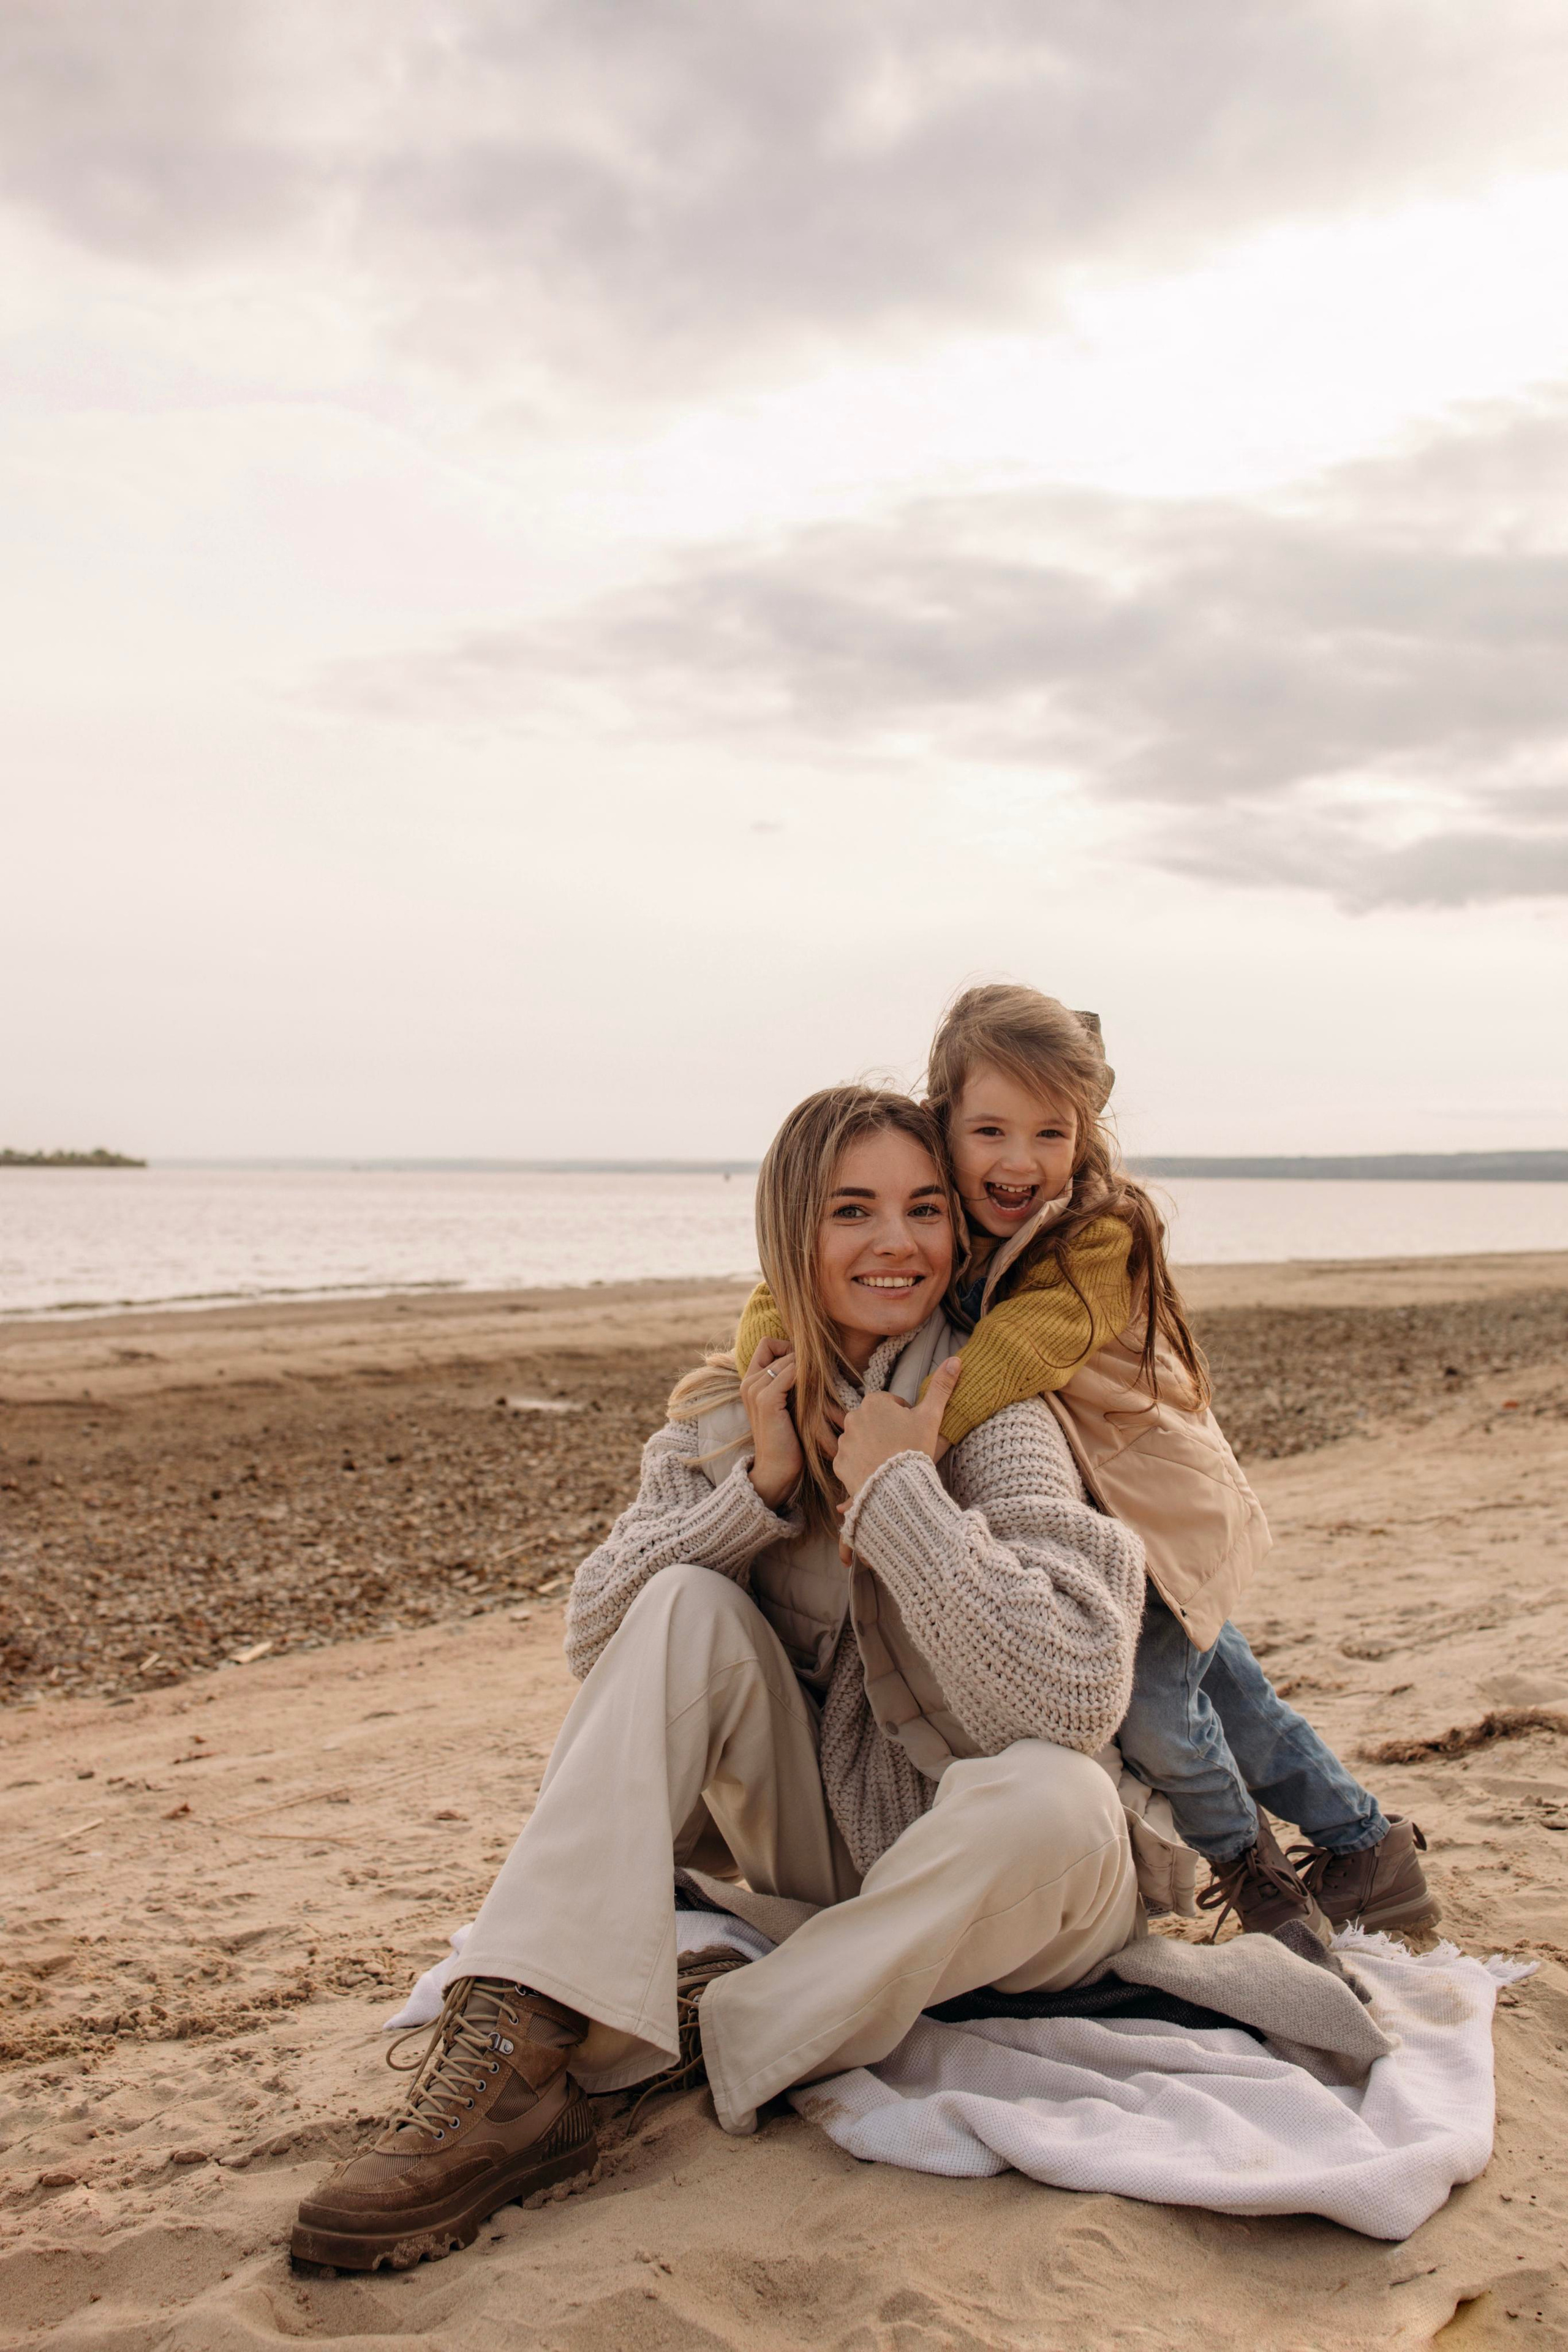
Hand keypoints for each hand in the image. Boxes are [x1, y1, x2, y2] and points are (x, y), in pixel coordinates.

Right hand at [741, 1335, 802, 1509]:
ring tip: (816, 1391)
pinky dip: (806, 1377)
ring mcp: (755, 1390)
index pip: (767, 1343)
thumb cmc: (788, 1437)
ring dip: (807, 1370)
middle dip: (802, 1360)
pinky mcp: (766, 1400)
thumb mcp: (787, 1403)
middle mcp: (748, 1382)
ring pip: (788, 1359)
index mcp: (750, 1381)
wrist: (777, 1469)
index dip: (788, 1348)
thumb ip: (789, 1380)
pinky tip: (813, 1396)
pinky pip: (791, 1372)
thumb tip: (811, 1359)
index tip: (803, 1368)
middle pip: (780, 1348)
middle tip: (817, 1380)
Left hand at [833, 1356, 962, 1515]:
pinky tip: (877, 1473)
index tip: (913, 1433)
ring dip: (873, 1447)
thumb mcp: (931, 1416)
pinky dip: (861, 1466)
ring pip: (862, 1440)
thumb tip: (956, 1359)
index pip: (892, 1405)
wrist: (897, 1487)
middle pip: (875, 1422)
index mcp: (874, 1401)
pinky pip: (851, 1461)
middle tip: (903, 1448)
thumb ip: (941, 1387)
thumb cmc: (914, 1448)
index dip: (906, 1418)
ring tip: (890, 1462)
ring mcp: (843, 1441)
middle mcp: (853, 1417)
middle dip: (887, 1431)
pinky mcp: (839, 1463)